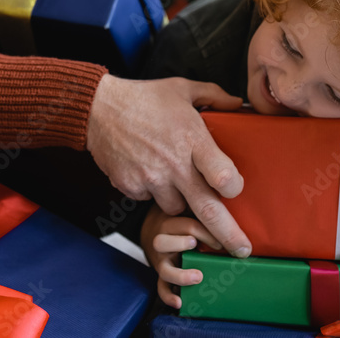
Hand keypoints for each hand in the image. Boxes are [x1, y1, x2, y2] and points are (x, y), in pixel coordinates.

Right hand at [86, 74, 251, 256]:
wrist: (98, 108)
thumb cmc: (143, 97)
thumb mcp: (182, 88)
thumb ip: (214, 96)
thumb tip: (238, 104)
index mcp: (192, 140)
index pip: (223, 177)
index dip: (234, 187)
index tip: (235, 189)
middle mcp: (173, 164)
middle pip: (207, 209)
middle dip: (227, 235)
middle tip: (241, 251)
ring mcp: (150, 178)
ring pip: (175, 206)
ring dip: (178, 197)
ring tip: (170, 173)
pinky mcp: (130, 187)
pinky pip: (148, 199)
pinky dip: (151, 190)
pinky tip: (146, 168)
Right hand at [141, 204, 221, 308]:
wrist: (152, 226)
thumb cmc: (180, 219)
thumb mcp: (187, 209)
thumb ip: (204, 212)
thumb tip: (237, 213)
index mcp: (171, 223)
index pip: (186, 224)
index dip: (205, 232)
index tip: (221, 241)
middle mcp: (162, 241)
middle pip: (162, 242)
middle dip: (181, 243)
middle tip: (196, 245)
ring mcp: (161, 259)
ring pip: (163, 268)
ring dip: (180, 274)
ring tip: (198, 276)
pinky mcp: (161, 274)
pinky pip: (161, 287)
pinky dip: (169, 296)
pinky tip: (180, 301)